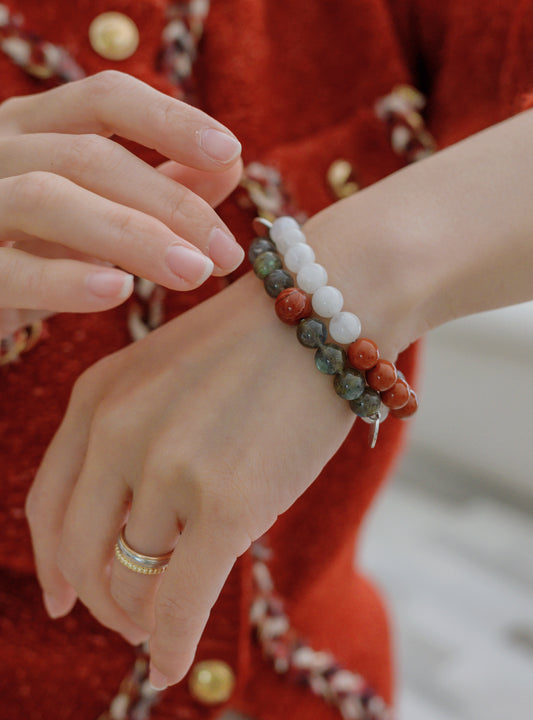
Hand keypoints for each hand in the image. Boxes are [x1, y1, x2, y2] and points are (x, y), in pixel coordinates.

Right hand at [0, 70, 243, 336]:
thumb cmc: (29, 247)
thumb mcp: (97, 212)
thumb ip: (161, 184)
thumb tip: (230, 163)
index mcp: (34, 128)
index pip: (104, 97)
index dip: (169, 118)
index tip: (229, 150)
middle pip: (87, 155)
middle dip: (169, 201)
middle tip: (226, 253)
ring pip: (48, 199)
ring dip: (131, 236)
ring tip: (193, 272)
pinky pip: (7, 268)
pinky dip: (64, 280)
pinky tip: (119, 292)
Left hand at [25, 271, 355, 685]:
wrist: (328, 305)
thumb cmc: (257, 344)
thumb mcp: (166, 373)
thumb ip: (130, 437)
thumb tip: (122, 532)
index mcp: (98, 397)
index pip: (46, 505)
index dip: (53, 563)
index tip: (64, 596)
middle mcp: (119, 431)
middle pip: (79, 552)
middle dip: (100, 600)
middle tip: (126, 620)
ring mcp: (170, 466)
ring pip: (131, 581)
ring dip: (141, 618)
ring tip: (162, 625)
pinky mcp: (227, 502)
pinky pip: (179, 603)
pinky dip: (169, 646)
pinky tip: (171, 667)